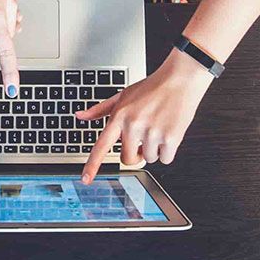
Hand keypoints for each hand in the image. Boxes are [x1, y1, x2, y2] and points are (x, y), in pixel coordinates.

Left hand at [77, 49, 213, 182]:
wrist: (179, 80)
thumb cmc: (150, 88)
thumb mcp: (122, 95)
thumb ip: (100, 110)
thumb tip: (80, 116)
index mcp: (119, 116)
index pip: (102, 145)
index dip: (92, 164)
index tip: (85, 179)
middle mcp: (133, 125)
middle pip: (127, 159)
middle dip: (135, 153)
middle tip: (142, 138)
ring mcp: (152, 132)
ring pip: (148, 159)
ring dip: (154, 149)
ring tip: (157, 127)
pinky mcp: (170, 138)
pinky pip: (165, 159)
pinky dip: (168, 151)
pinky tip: (168, 131)